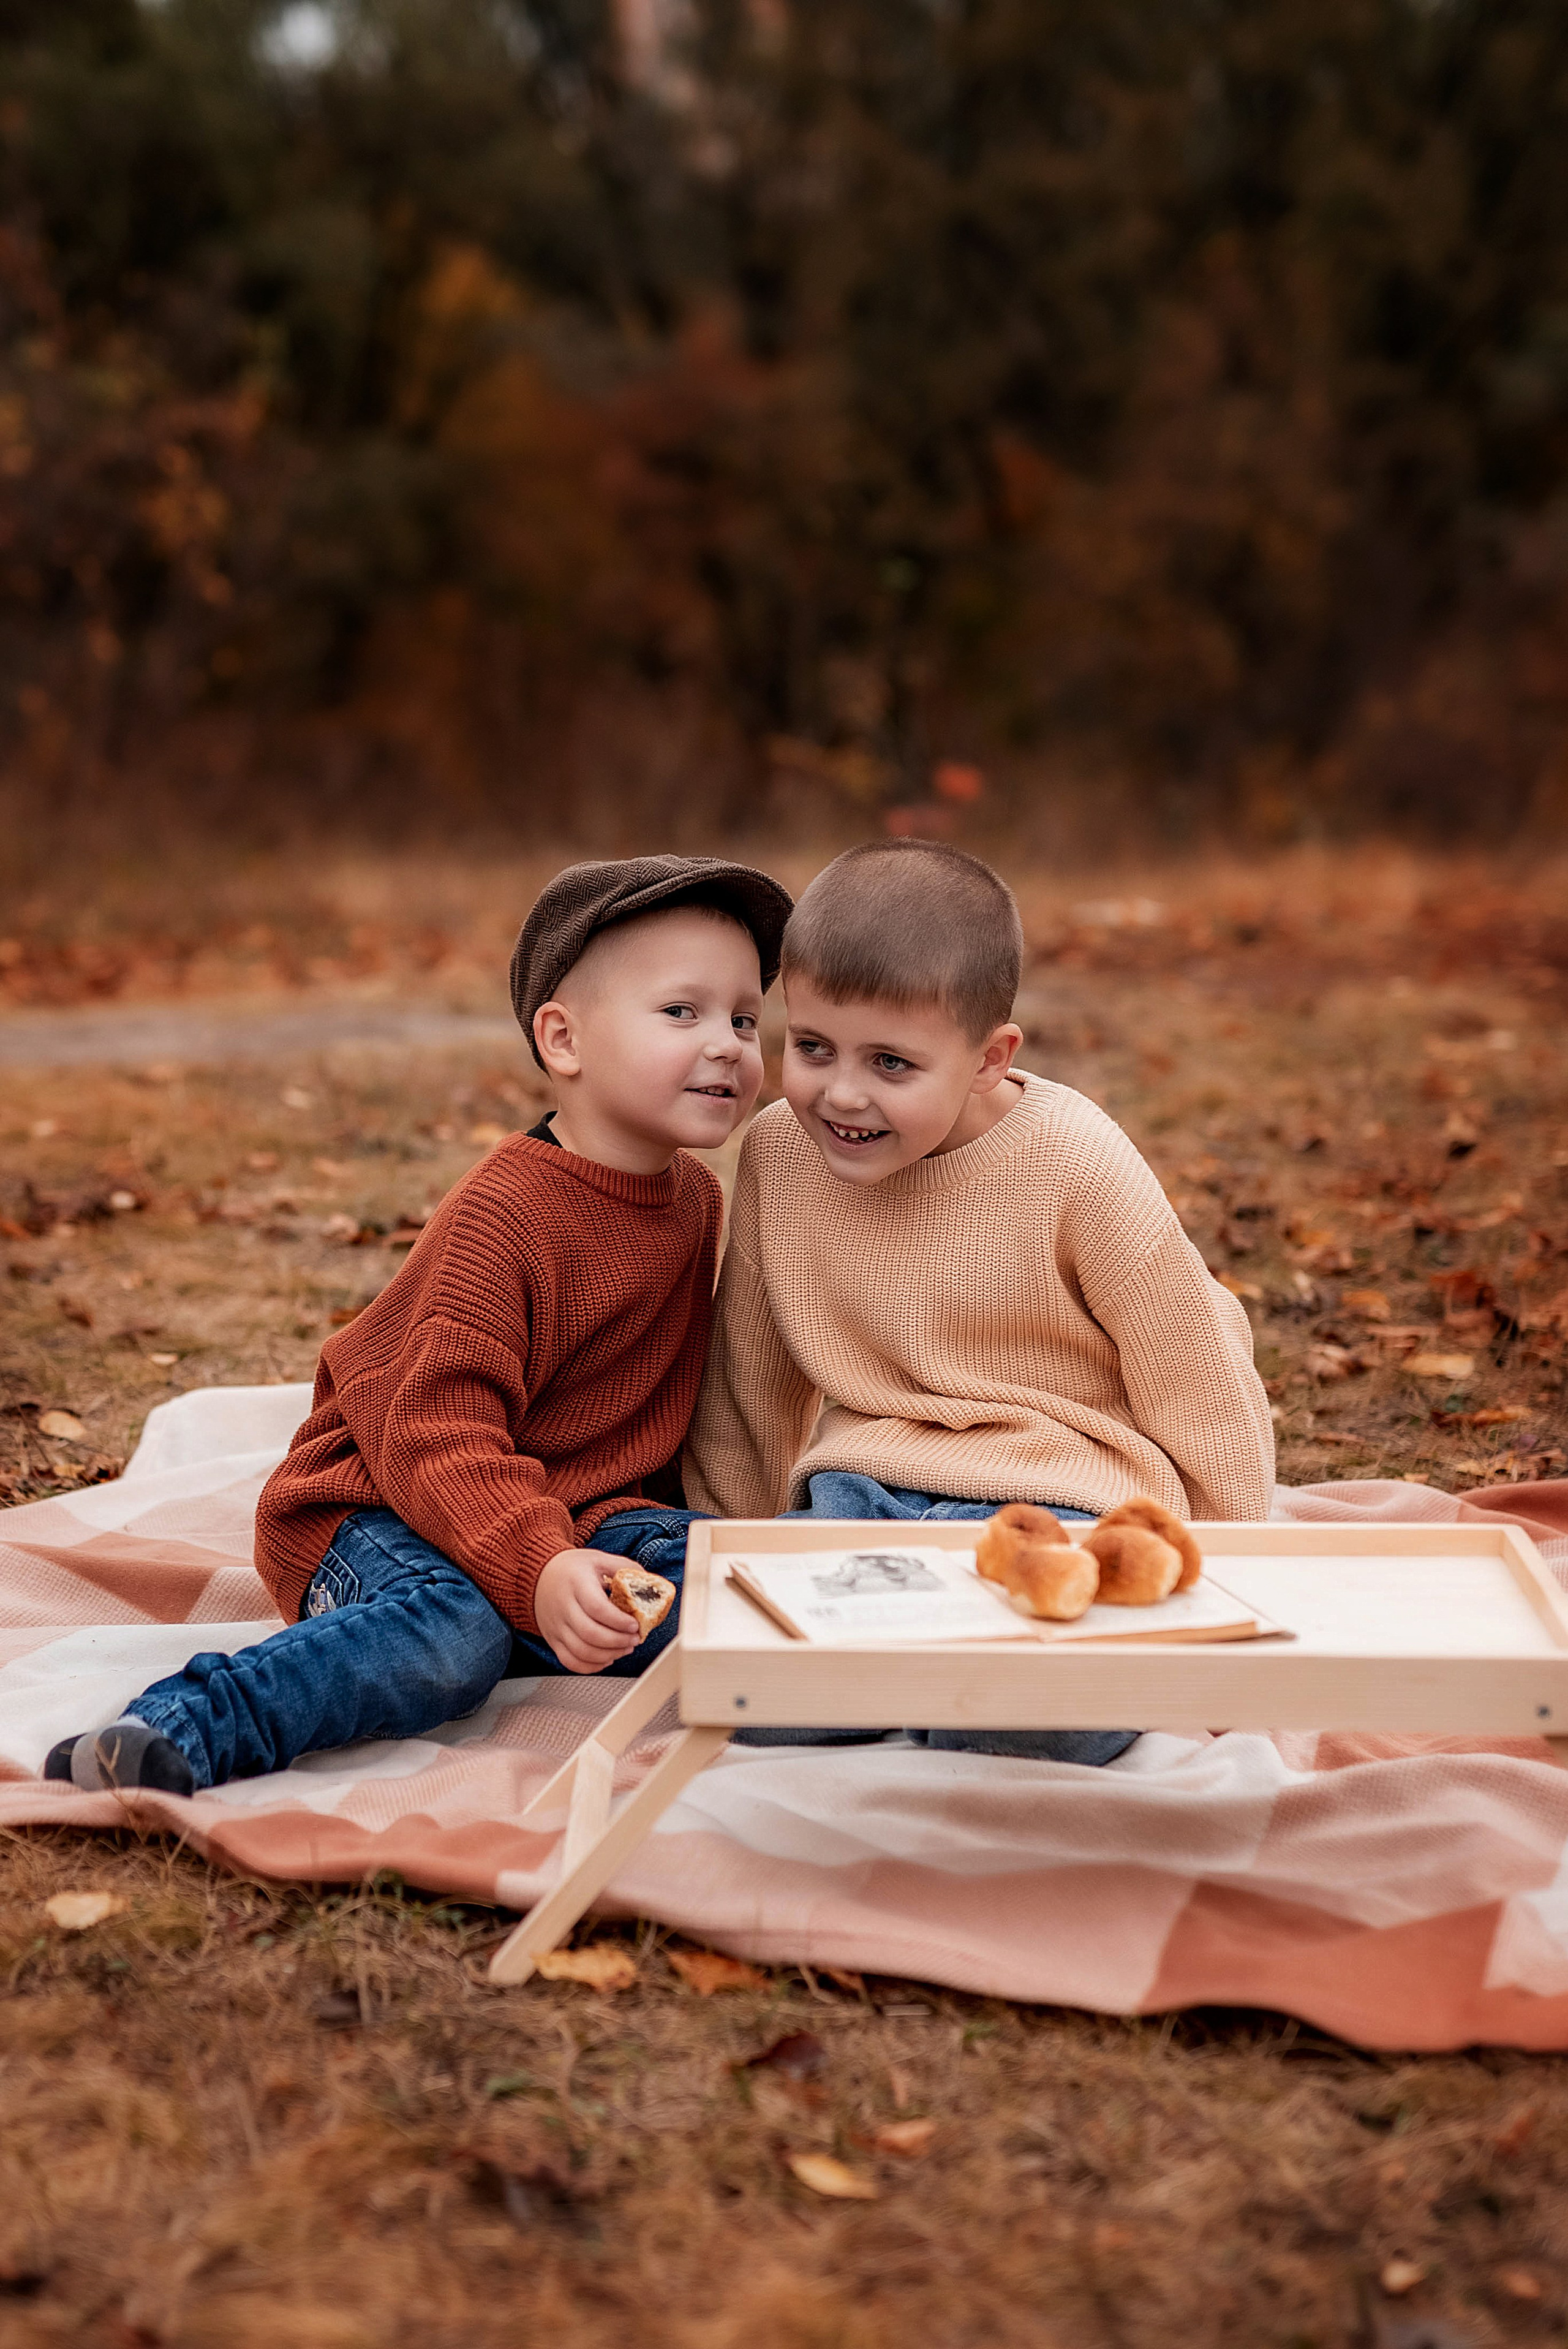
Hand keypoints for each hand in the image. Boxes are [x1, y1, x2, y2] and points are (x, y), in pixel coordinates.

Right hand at [534, 1547, 639, 1673]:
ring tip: (624, 1648)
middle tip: (634, 1639)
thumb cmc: (571, 1569)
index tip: (634, 1624)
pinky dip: (591, 1666)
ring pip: (581, 1651)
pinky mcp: (553, 1640)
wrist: (539, 1576)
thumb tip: (648, 1581)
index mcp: (577, 1584)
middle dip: (618, 1641)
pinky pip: (570, 1661)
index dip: (618, 1621)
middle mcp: (563, 1607)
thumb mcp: (598, 1559)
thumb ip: (623, 1568)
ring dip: (608, 1655)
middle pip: (590, 1634)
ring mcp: (556, 1626)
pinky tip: (606, 1657)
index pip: (597, 1608)